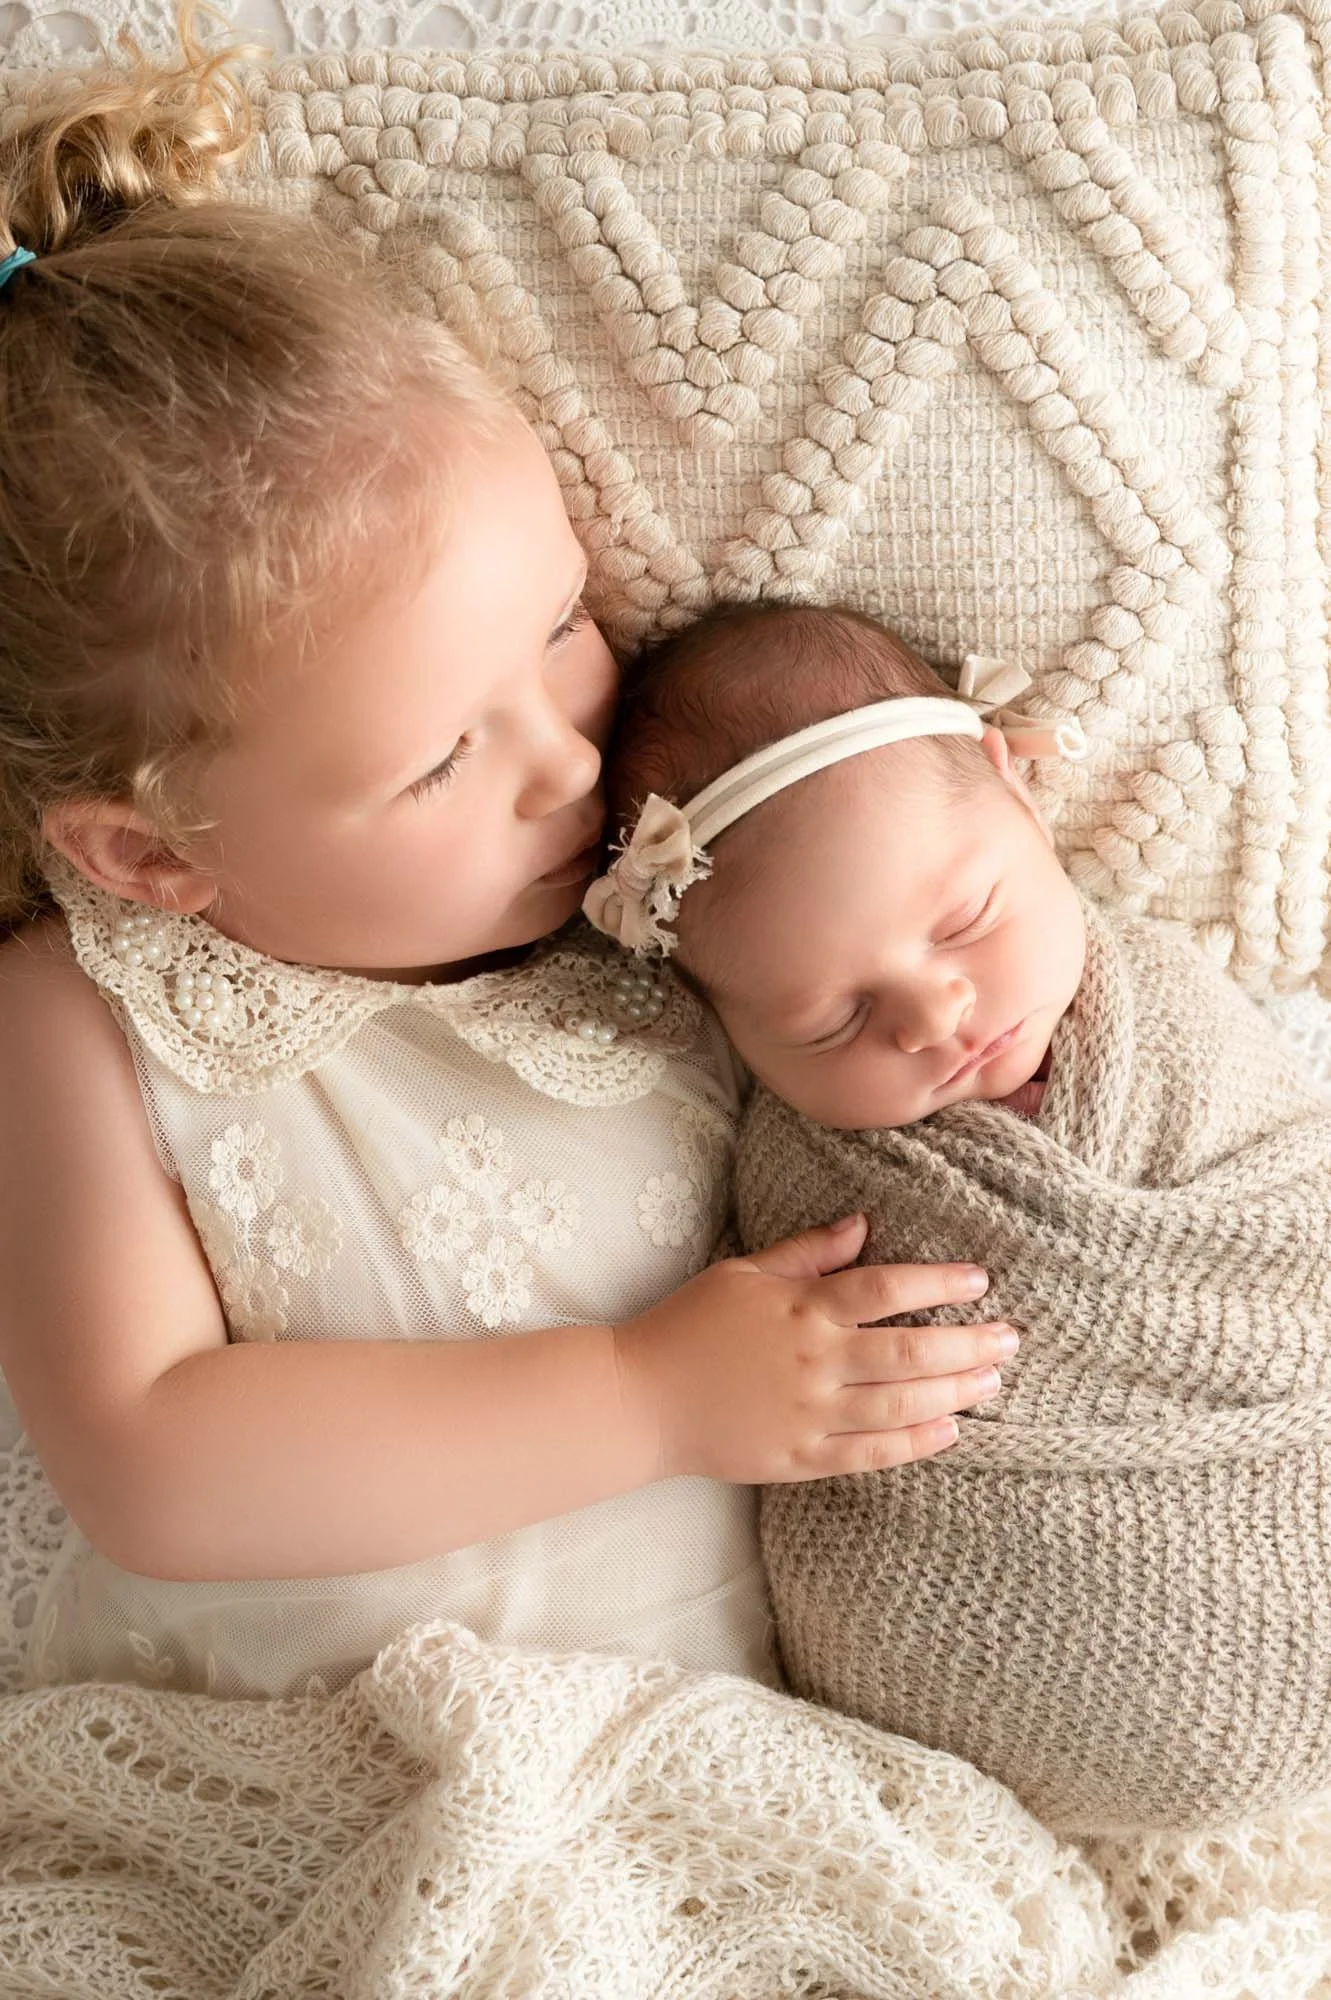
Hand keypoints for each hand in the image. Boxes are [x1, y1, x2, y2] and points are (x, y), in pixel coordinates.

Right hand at [612, 1214, 1017, 1483]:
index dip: (938, 1284)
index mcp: (801, 1309)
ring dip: (955, 1392)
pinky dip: (916, 1444)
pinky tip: (950, 1431)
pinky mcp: (801, 1459)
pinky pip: (872, 1454)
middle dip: (968, 1344)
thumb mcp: (743, 1274)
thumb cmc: (689, 1326)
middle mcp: (814, 1362)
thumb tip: (862, 1224)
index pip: (885, 1290)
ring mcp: (810, 1415)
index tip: (979, 1282)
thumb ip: (806, 1252)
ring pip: (900, 1405)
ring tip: (993, 1381)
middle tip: (1010, 1338)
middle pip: (909, 1351)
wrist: (640, 1400)